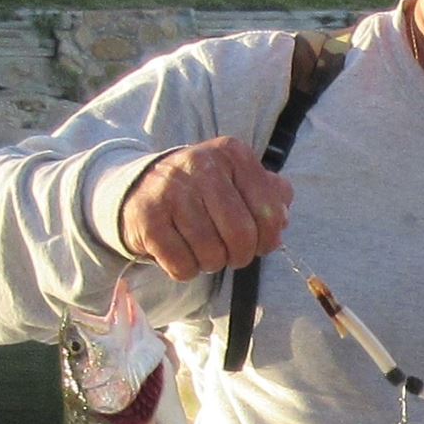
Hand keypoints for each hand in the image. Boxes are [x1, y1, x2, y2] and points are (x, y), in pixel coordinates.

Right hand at [120, 138, 292, 279]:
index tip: (257, 242)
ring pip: (211, 253)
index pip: (270, 213)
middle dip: (240, 255)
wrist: (140, 187)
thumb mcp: (239, 181)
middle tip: (230, 253)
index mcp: (233, 154)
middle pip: (241, 235)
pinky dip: (185, 269)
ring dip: (210, 263)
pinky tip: (180, 252)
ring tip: (202, 249)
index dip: (268, 239)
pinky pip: (181, 264)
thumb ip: (270, 195)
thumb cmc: (203, 192)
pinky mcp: (147, 216)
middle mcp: (201, 164)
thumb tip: (283, 218)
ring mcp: (171, 189)